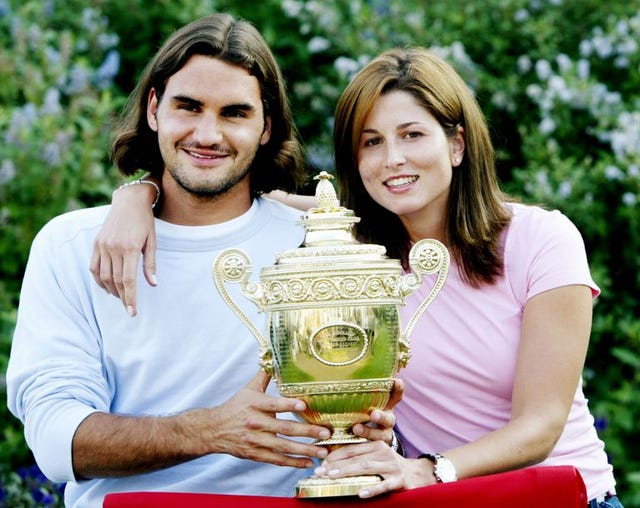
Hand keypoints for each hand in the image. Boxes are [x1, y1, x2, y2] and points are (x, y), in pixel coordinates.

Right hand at [89, 185, 157, 315]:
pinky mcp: (96, 243)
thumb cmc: (145, 222)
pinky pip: (94, 267)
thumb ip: (150, 264)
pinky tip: (107, 287)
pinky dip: (99, 280)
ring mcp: (103, 245)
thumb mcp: (152, 241)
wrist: (129, 201)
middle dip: (122, 297)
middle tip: (128, 308)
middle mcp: (114, 248)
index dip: (130, 298)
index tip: (132, 312)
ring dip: (111, 290)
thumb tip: (153, 284)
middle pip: (116, 281)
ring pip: (104, 276)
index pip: (128, 280)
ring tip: (120, 297)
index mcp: (130, 248)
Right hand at [195, 370, 329, 467]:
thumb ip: (265, 375)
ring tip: (323, 451)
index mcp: (255, 404)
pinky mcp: (256, 454)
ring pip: (283, 447)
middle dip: (307, 431)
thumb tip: (273, 354)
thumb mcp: (249, 388)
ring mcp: (256, 440)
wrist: (214, 429)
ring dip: (305, 450)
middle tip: (326, 433)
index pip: (273, 404)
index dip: (288, 404)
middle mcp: (255, 423)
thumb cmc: (235, 406)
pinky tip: (308, 463)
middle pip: (284, 428)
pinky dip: (293, 462)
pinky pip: (277, 460)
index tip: (303, 404)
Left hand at [314, 440, 432, 497]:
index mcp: (375, 445)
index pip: (351, 449)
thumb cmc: (391, 466)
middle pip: (355, 458)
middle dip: (336, 465)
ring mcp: (392, 466)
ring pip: (366, 467)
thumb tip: (332, 463)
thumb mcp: (377, 457)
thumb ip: (360, 457)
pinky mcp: (399, 480)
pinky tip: (360, 493)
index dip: (335, 456)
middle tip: (319, 472)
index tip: (320, 463)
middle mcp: (383, 452)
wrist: (419, 474)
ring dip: (347, 472)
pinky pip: (384, 485)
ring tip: (332, 477)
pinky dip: (372, 489)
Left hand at [352, 378, 403, 443]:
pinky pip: (368, 449)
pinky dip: (358, 446)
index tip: (396, 382)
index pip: (396, 398)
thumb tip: (354, 373)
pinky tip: (348, 445)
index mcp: (387, 408)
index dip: (398, 390)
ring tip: (356, 429)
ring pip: (379, 436)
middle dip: (381, 416)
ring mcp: (383, 436)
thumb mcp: (370, 403)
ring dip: (368, 432)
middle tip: (373, 414)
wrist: (374, 441)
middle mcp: (387, 421)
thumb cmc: (367, 414)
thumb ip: (366, 393)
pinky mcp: (374, 449)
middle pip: (388, 419)